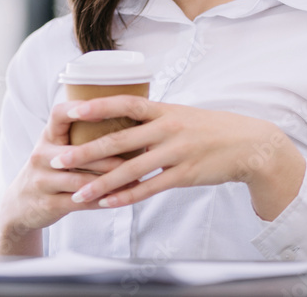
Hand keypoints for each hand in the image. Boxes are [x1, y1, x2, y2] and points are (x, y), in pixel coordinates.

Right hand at [0, 99, 128, 254]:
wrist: (20, 205)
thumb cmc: (51, 169)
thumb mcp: (56, 147)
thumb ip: (81, 135)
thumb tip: (126, 114)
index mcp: (48, 136)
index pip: (58, 114)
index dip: (78, 108)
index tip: (103, 109)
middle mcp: (41, 155)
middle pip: (77, 152)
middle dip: (109, 155)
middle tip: (138, 153)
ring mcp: (42, 181)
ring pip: (81, 180)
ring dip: (111, 181)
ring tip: (137, 178)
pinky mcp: (47, 204)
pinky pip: (80, 202)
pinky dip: (103, 200)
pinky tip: (121, 198)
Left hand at [49, 95, 306, 221]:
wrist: (249, 145)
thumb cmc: (211, 129)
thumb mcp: (182, 115)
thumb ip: (154, 119)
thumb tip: (122, 119)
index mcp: (165, 109)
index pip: (125, 103)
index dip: (96, 106)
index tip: (69, 110)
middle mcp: (168, 128)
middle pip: (119, 140)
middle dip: (84, 151)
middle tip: (56, 158)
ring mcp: (176, 152)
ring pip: (130, 170)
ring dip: (100, 183)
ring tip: (76, 194)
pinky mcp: (185, 174)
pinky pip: (150, 188)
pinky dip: (127, 196)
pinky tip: (108, 203)